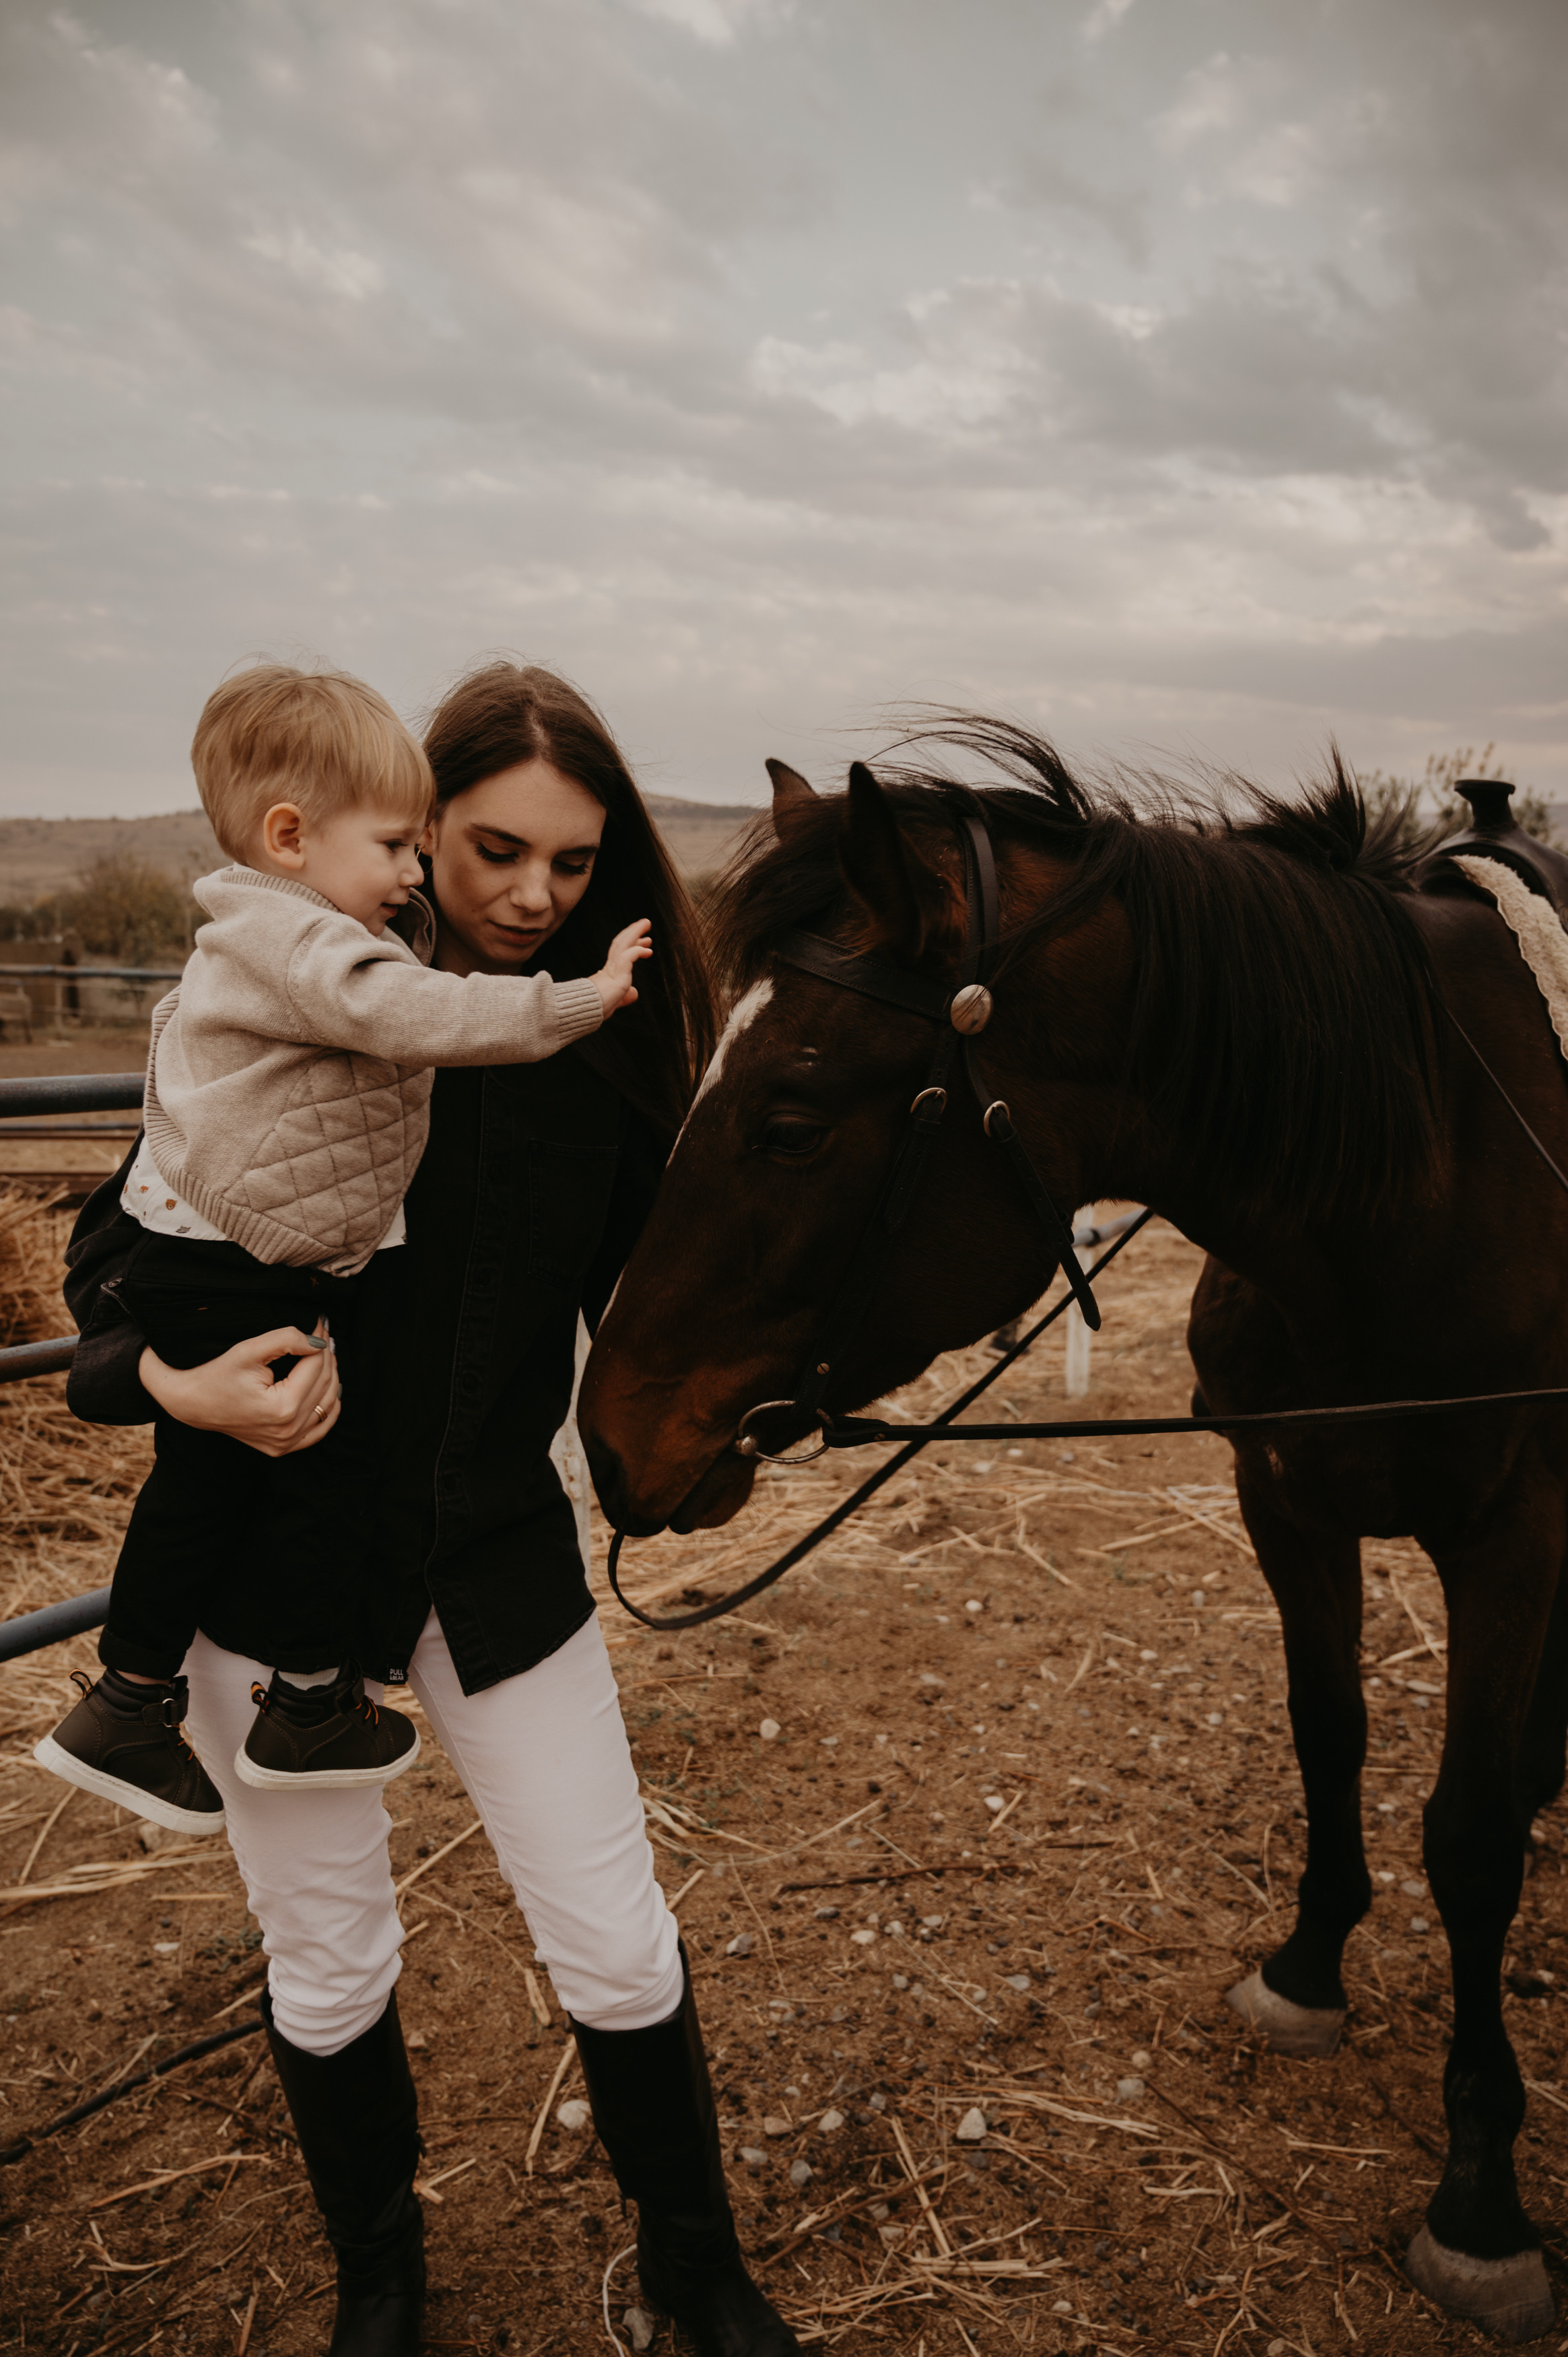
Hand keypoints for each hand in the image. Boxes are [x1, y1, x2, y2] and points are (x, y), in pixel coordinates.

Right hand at [138, 1319, 342, 1456]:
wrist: (192, 1404)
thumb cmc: (216, 1374)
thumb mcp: (248, 1350)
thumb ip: (286, 1340)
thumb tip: (319, 1341)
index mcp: (282, 1407)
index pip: (316, 1366)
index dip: (320, 1341)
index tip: (320, 1321)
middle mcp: (288, 1430)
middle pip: (325, 1383)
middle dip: (327, 1355)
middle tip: (323, 1333)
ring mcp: (287, 1443)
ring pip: (328, 1403)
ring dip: (331, 1376)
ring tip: (324, 1353)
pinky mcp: (284, 1447)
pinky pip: (320, 1428)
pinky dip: (329, 1407)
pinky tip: (329, 1386)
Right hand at [593, 918, 652, 1017]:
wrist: (582, 1013)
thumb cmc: (593, 1011)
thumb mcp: (615, 1002)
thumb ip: (624, 997)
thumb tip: (635, 993)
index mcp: (607, 973)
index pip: (620, 953)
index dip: (632, 944)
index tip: (644, 940)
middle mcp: (609, 968)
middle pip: (621, 943)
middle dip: (634, 932)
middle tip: (645, 923)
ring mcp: (611, 970)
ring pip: (623, 945)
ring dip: (635, 933)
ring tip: (646, 923)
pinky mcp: (615, 975)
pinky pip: (627, 957)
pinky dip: (637, 951)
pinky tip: (647, 950)